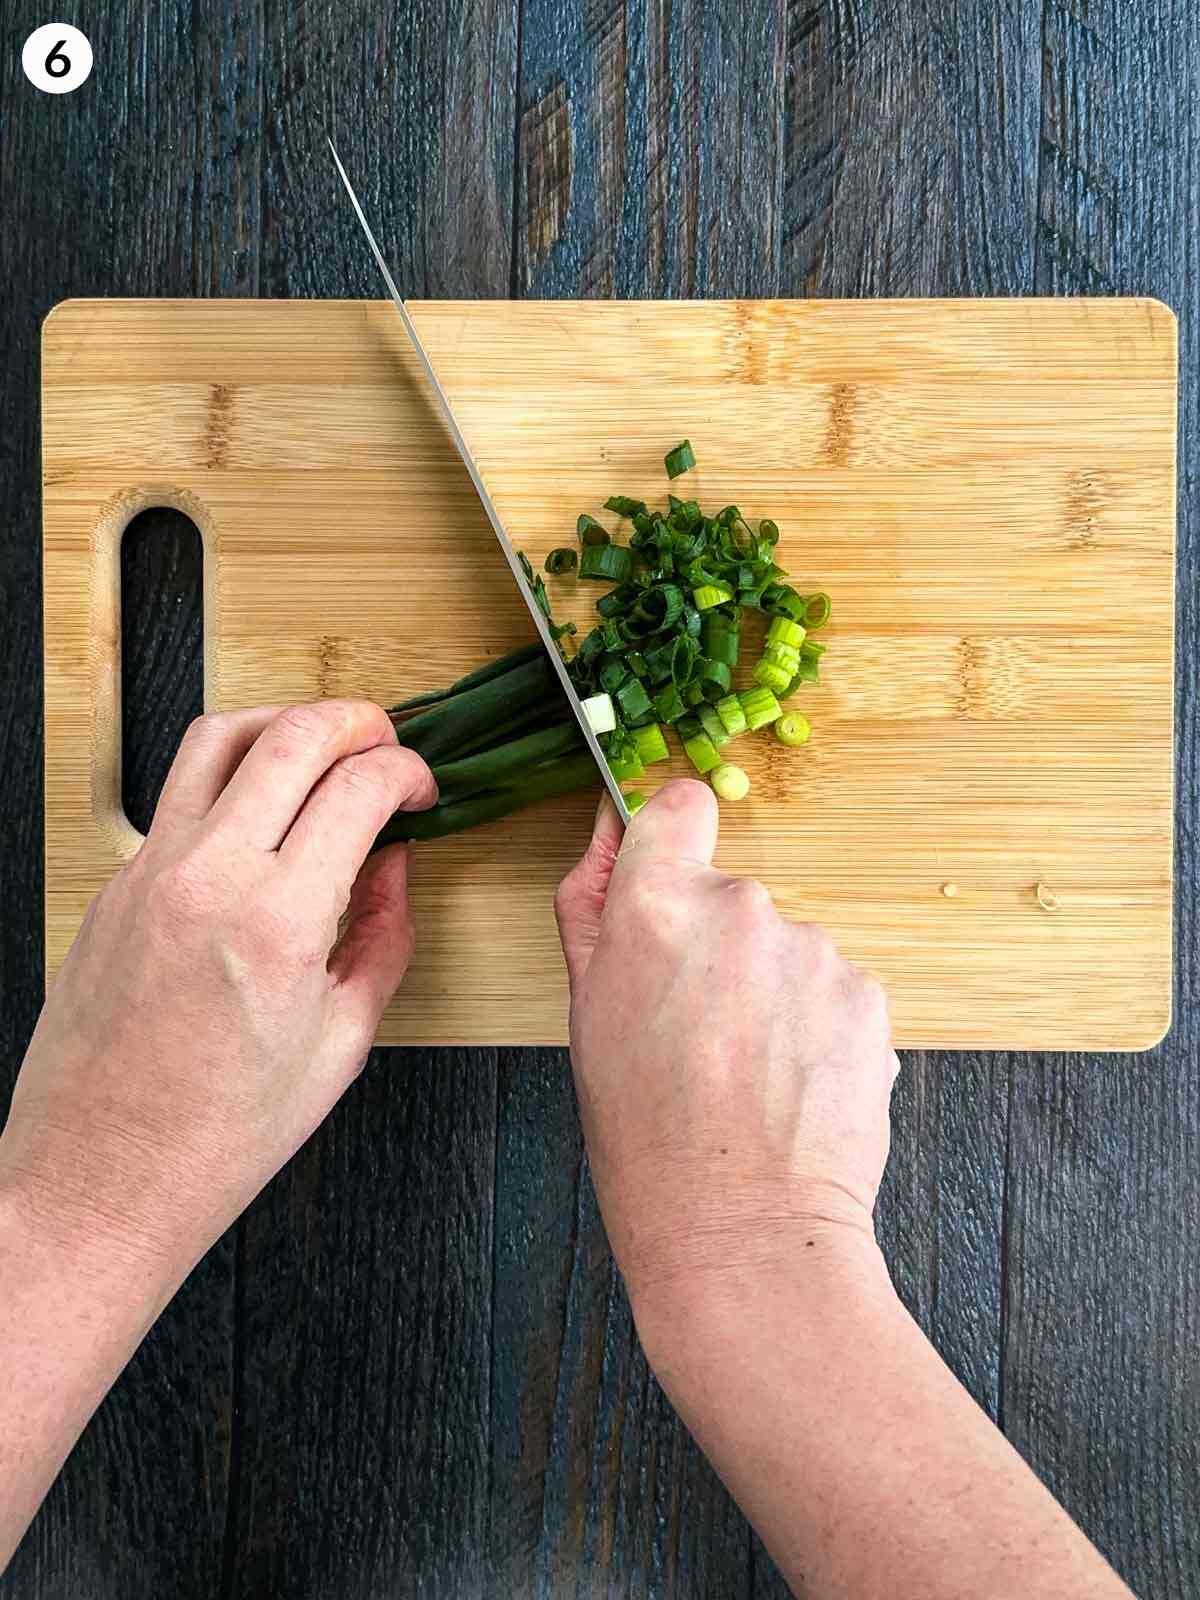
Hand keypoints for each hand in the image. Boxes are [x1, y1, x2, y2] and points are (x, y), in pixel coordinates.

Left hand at [0, 701, 434, 1279]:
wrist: (100, 1178)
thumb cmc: (218, 1135)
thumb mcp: (340, 1044)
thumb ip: (382, 939)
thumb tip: (394, 867)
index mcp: (277, 923)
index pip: (357, 788)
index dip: (406, 772)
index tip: (421, 790)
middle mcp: (207, 877)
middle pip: (292, 737)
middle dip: (356, 723)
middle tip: (386, 744)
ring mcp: (150, 872)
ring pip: (219, 738)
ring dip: (284, 725)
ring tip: (322, 749)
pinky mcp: (116, 884)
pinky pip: (179, 795)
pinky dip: (233, 780)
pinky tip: (263, 817)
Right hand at [555, 779, 898, 1321]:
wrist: (745, 1231)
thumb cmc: (648, 1140)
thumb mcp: (587, 1015)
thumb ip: (591, 905)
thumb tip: (608, 830)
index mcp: (655, 907)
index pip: (676, 807)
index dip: (669, 838)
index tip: (669, 875)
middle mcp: (741, 909)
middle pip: (728, 893)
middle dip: (714, 945)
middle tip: (697, 1032)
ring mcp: (813, 949)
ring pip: (784, 946)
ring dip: (768, 989)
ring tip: (746, 1073)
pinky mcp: (867, 992)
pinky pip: (831, 987)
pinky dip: (814, 1024)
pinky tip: (789, 1084)